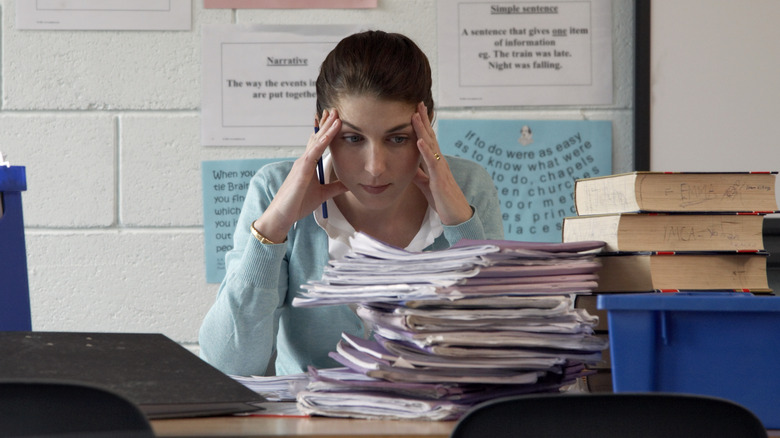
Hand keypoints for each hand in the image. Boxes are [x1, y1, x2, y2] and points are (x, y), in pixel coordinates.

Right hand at [253, 109, 346, 241]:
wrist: (283, 216)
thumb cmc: (297, 205)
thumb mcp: (323, 195)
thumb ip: (335, 188)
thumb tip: (349, 184)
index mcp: (308, 165)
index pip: (318, 144)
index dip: (326, 131)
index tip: (334, 119)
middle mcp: (304, 160)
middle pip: (316, 138)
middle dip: (326, 123)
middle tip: (335, 110)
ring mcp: (302, 163)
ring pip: (316, 141)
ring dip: (327, 127)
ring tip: (336, 115)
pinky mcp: (302, 170)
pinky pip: (314, 151)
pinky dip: (323, 140)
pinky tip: (331, 132)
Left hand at [411, 102, 472, 225]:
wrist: (457, 217)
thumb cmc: (444, 201)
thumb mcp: (427, 186)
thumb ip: (420, 175)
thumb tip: (410, 167)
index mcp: (436, 163)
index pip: (428, 140)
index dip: (422, 125)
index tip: (415, 110)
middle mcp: (440, 162)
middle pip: (431, 137)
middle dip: (424, 120)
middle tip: (418, 102)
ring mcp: (441, 170)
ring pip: (431, 146)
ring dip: (423, 130)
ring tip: (415, 115)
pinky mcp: (440, 180)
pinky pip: (432, 163)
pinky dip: (425, 151)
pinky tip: (419, 141)